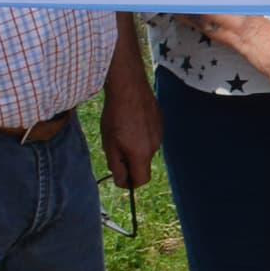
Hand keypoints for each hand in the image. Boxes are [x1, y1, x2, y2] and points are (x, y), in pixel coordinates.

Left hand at [100, 72, 160, 191]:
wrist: (129, 88)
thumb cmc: (115, 116)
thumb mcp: (109, 144)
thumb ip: (116, 165)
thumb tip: (122, 181)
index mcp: (141, 154)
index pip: (141, 181)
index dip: (129, 182)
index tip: (119, 174)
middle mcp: (155, 147)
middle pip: (143, 165)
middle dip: (130, 162)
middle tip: (115, 147)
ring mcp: (160, 134)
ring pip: (147, 149)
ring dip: (135, 147)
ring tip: (122, 130)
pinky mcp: (160, 123)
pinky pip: (151, 136)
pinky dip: (141, 135)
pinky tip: (131, 121)